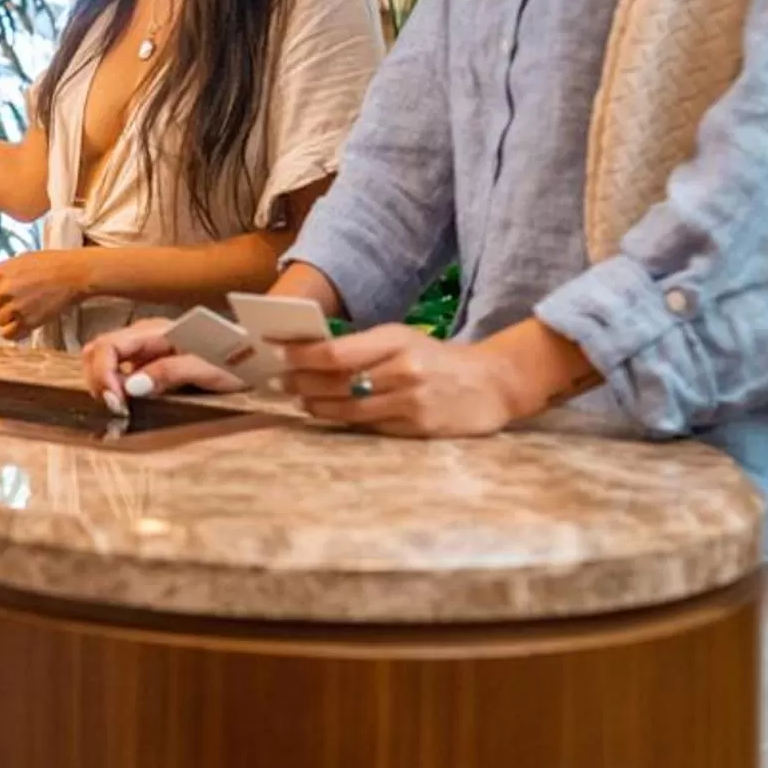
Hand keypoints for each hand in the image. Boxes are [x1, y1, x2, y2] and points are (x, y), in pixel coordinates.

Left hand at [0, 248, 93, 339]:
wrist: (73, 273)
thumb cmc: (52, 263)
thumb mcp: (22, 260)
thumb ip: (5, 274)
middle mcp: (3, 290)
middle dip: (4, 305)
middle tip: (21, 300)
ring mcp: (15, 307)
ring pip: (0, 321)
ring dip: (10, 318)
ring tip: (26, 311)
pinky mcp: (28, 321)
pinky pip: (10, 334)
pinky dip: (14, 333)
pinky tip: (21, 327)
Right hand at [81, 318, 245, 407]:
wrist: (256, 355)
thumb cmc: (235, 359)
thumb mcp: (206, 369)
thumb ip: (168, 373)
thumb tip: (131, 386)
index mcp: (155, 332)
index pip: (108, 345)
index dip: (103, 373)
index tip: (117, 401)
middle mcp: (144, 336)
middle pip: (98, 350)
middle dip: (97, 378)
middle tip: (116, 406)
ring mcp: (145, 349)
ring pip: (104, 359)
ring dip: (102, 382)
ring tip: (120, 405)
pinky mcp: (149, 363)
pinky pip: (119, 371)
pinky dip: (114, 386)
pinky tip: (127, 401)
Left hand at [279, 323, 537, 438]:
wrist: (491, 384)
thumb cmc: (436, 360)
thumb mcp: (403, 340)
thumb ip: (363, 347)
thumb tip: (311, 354)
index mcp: (396, 339)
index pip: (336, 351)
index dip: (301, 355)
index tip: (276, 352)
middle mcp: (402, 369)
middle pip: (336, 381)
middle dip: (301, 382)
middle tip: (278, 382)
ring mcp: (410, 401)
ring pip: (348, 408)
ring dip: (316, 405)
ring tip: (299, 401)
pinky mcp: (417, 427)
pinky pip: (369, 426)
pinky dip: (344, 421)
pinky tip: (329, 416)